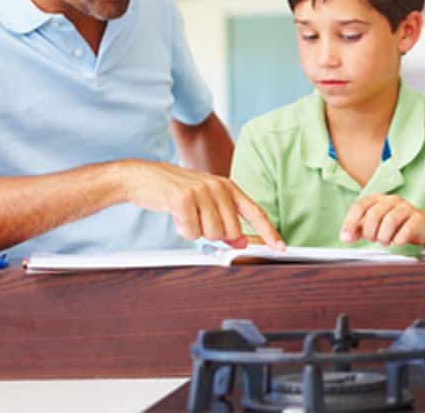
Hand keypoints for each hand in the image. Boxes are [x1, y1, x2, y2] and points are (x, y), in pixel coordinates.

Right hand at [118, 160, 284, 249]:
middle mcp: (219, 187)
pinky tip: (176, 215)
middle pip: (232, 232)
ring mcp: (202, 191)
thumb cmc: (176, 193)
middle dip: (215, 235)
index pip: (255, 213)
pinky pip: (192, 232)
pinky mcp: (185, 199)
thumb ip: (226, 221)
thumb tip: (242, 242)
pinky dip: (183, 230)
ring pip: (213, 234)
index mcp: (229, 187)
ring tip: (187, 215)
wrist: (144, 177)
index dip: (269, 232)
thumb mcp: (205, 203)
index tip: (280, 247)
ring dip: (197, 232)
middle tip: (199, 220)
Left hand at [340, 195, 424, 246]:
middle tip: (373, 239)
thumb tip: (345, 237)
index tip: (346, 238)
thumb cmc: (394, 225)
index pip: (359, 206)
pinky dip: (398, 239)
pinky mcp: (418, 219)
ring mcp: (406, 208)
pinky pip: (406, 229)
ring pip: (390, 220)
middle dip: (369, 231)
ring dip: (384, 236)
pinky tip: (397, 242)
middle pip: (374, 214)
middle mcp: (391, 200)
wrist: (422, 225)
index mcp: (377, 199)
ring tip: (385, 241)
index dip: (350, 223)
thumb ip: (357, 229)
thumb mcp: (373, 225)